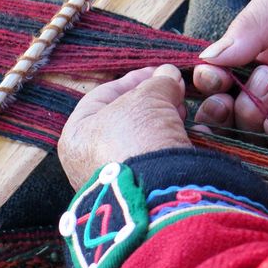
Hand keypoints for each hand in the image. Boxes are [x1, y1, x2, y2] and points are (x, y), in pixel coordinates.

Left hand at [58, 65, 190, 189]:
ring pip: (143, 140)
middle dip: (154, 102)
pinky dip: (172, 147)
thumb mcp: (148, 98)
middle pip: (126, 118)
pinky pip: (156, 161)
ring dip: (165, 123)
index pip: (104, 95)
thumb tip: (170, 75)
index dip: (135, 79)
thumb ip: (158, 82)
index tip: (160, 73)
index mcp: (77, 134)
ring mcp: (116, 180)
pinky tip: (191, 136)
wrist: (155, 194)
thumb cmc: (138, 139)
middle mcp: (89, 161)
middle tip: (175, 93)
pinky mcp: (141, 193)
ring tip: (184, 114)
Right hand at [193, 0, 267, 142]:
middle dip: (223, 108)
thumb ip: (246, 27)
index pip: (219, 78)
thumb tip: (208, 59)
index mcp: (254, 51)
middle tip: (230, 93)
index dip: (209, 84)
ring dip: (255, 111)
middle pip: (230, 111)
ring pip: (254, 128)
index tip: (212, 78)